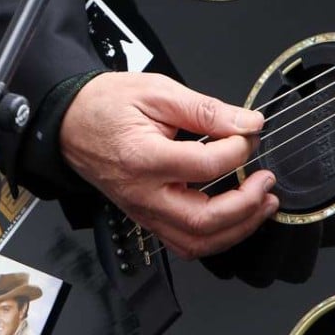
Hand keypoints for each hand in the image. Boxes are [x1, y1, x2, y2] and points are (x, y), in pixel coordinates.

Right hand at [59, 71, 277, 259]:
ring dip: (237, 229)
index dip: (237, 149)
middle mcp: (142, 193)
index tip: (246, 134)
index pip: (206, 165)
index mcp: (143, 158)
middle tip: (266, 182)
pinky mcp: (144, 217)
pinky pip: (183, 242)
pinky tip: (234, 217)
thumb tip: (248, 124)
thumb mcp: (157, 92)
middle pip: (203, 220)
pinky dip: (215, 237)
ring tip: (261, 204)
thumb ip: (206, 110)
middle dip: (246, 205)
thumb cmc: (104, 105)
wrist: (68, 123)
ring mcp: (142, 211)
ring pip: (196, 241)